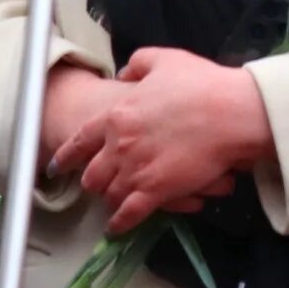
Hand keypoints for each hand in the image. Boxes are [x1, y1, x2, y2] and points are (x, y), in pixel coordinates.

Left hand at [50, 47, 267, 234]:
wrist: (230, 113)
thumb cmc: (201, 84)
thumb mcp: (165, 60)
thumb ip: (138, 64)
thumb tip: (123, 73)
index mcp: (117, 116)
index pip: (81, 140)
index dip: (67, 155)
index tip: (58, 165)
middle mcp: (119, 147)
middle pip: (92, 174)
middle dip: (93, 179)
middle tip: (98, 182)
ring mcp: (135, 172)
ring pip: (109, 195)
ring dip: (109, 199)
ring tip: (113, 201)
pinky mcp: (155, 192)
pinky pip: (128, 215)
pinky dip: (119, 224)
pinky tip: (117, 227)